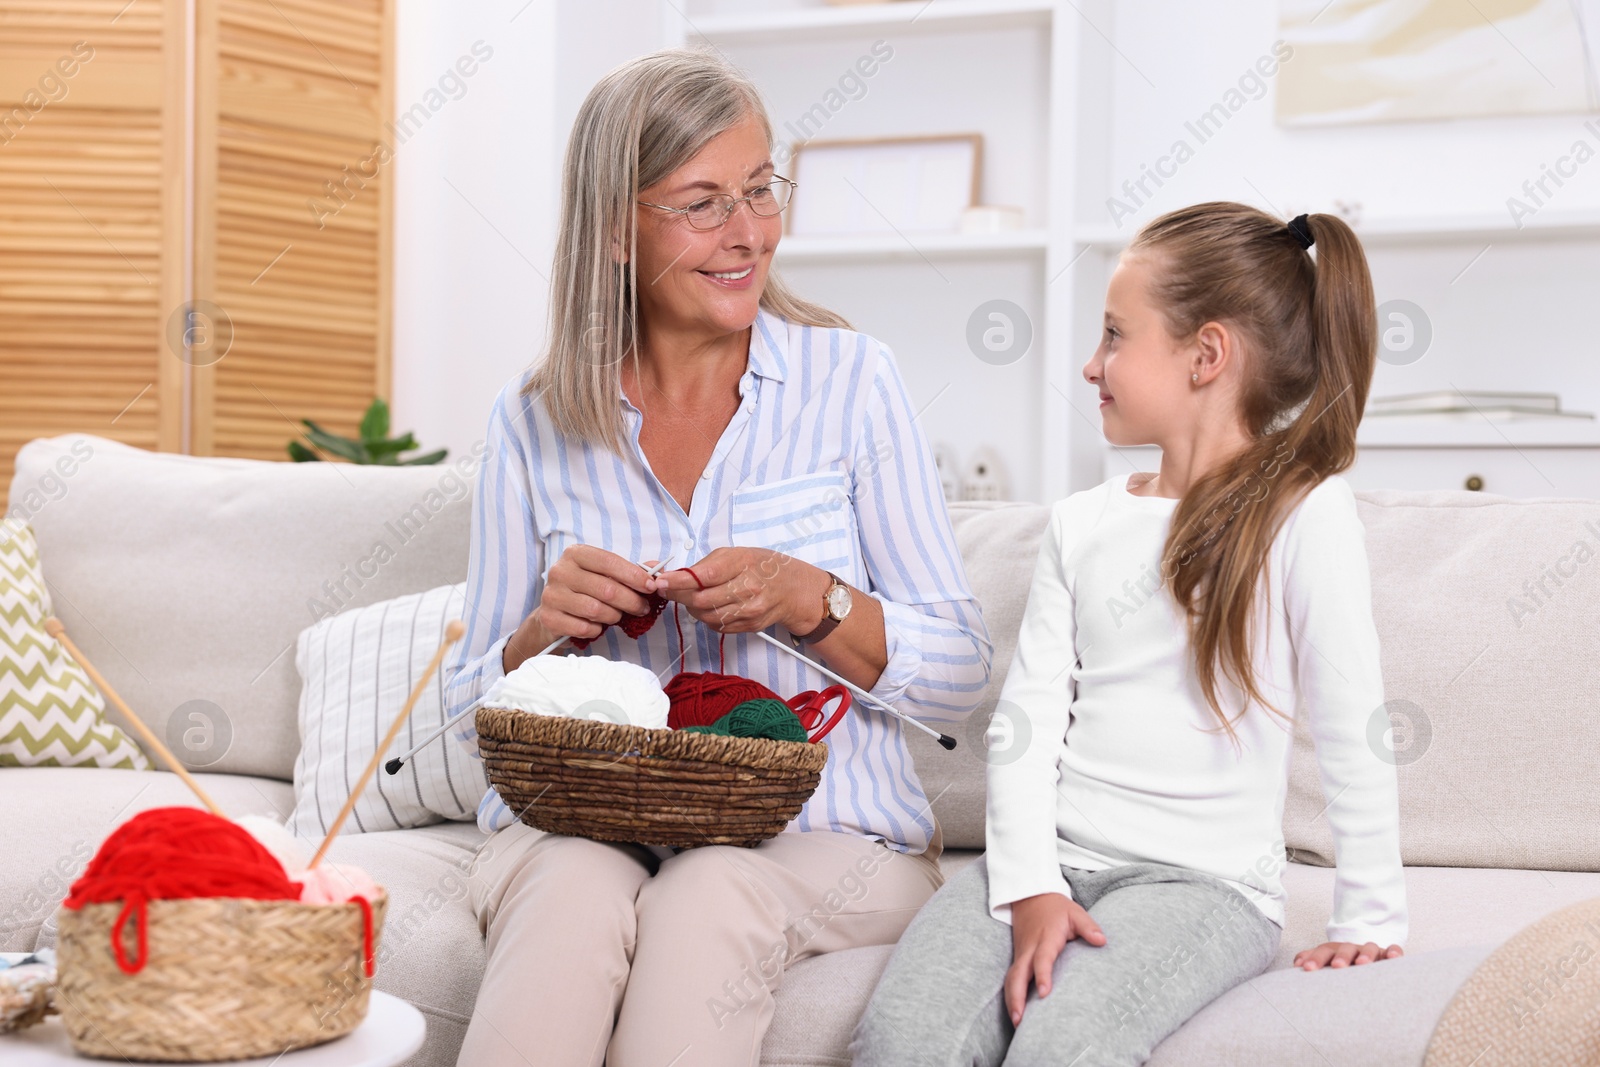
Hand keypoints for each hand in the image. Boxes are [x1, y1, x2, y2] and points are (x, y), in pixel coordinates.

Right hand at [506, 545, 659, 670]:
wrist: (553, 613)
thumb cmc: (584, 591)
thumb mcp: (602, 575)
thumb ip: (626, 573)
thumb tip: (658, 574)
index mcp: (575, 554)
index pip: (610, 562)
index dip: (634, 576)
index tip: (651, 586)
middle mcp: (560, 571)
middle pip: (606, 589)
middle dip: (631, 601)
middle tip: (642, 608)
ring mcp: (552, 595)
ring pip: (596, 610)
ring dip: (614, 616)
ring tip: (617, 616)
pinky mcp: (549, 618)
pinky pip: (584, 628)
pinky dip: (596, 630)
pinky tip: (596, 626)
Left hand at [650, 547, 823, 634]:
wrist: (792, 588)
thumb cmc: (761, 566)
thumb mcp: (735, 554)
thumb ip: (705, 565)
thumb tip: (673, 575)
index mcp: (742, 563)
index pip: (704, 576)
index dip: (678, 581)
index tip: (661, 581)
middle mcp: (748, 588)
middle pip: (701, 600)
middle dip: (679, 596)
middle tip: (669, 590)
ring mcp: (750, 609)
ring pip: (706, 616)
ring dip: (692, 608)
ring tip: (692, 597)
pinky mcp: (749, 625)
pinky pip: (717, 626)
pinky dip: (707, 617)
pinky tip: (710, 606)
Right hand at [1004, 893, 1105, 1026]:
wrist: (1030, 898)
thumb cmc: (1056, 909)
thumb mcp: (1075, 912)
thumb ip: (1088, 926)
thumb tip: (1102, 941)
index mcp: (1045, 938)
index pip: (1042, 959)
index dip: (1042, 975)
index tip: (1044, 993)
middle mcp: (1029, 949)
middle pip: (1017, 974)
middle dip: (1017, 996)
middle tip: (1020, 1019)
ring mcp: (1021, 955)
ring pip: (1011, 979)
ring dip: (1012, 1000)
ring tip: (1017, 1023)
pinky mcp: (1018, 960)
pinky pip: (1012, 979)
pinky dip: (1011, 996)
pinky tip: (1017, 1014)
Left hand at [1293, 941, 1402, 969]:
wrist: (1365, 958)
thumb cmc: (1341, 966)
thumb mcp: (1326, 963)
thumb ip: (1311, 960)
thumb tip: (1297, 963)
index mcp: (1334, 951)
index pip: (1323, 951)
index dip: (1315, 958)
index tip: (1308, 968)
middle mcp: (1353, 949)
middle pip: (1346, 949)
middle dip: (1341, 956)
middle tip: (1337, 966)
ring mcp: (1371, 951)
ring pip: (1369, 948)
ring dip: (1366, 954)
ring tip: (1363, 964)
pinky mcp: (1388, 955)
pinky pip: (1393, 950)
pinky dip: (1394, 952)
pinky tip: (1392, 957)